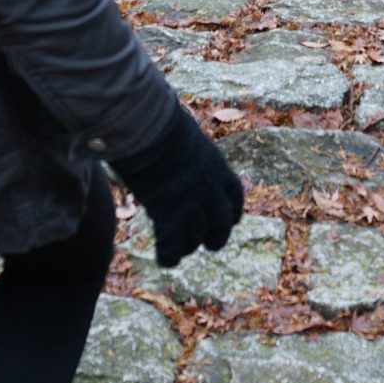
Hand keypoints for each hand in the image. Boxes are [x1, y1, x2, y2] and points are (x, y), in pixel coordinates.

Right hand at [108, 111, 243, 268]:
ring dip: (188, 246)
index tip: (229, 219)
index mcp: (217, 167)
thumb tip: (174, 141)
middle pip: (222, 225)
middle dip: (216, 237)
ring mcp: (191, 203)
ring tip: (178, 249)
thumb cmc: (160, 122)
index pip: (234, 195)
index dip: (232, 211)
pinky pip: (172, 245)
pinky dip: (169, 256)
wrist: (149, 127)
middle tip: (207, 244)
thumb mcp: (185, 135)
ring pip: (196, 239)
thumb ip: (187, 149)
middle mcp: (210, 189)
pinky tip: (165, 260)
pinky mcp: (168, 214)